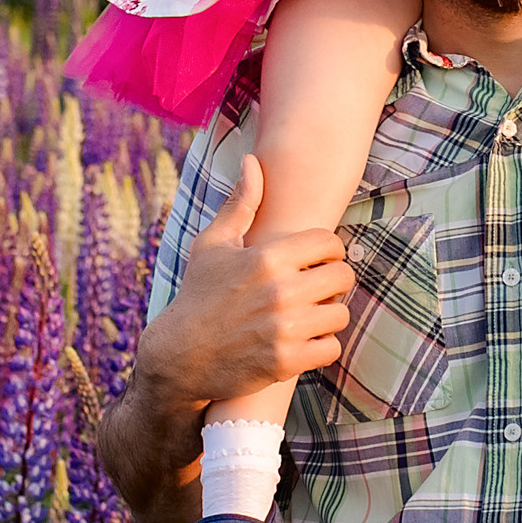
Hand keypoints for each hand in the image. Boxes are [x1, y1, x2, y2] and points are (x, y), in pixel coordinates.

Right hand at [136, 155, 353, 414]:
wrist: (179, 357)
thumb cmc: (198, 296)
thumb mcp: (212, 245)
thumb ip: (241, 203)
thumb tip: (253, 161)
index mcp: (266, 257)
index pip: (329, 242)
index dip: (327, 251)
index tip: (316, 262)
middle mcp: (279, 291)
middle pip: (342, 276)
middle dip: (333, 282)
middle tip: (316, 290)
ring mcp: (284, 328)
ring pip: (340, 314)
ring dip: (328, 315)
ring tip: (310, 315)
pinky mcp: (286, 361)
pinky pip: (332, 347)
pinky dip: (321, 346)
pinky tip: (304, 340)